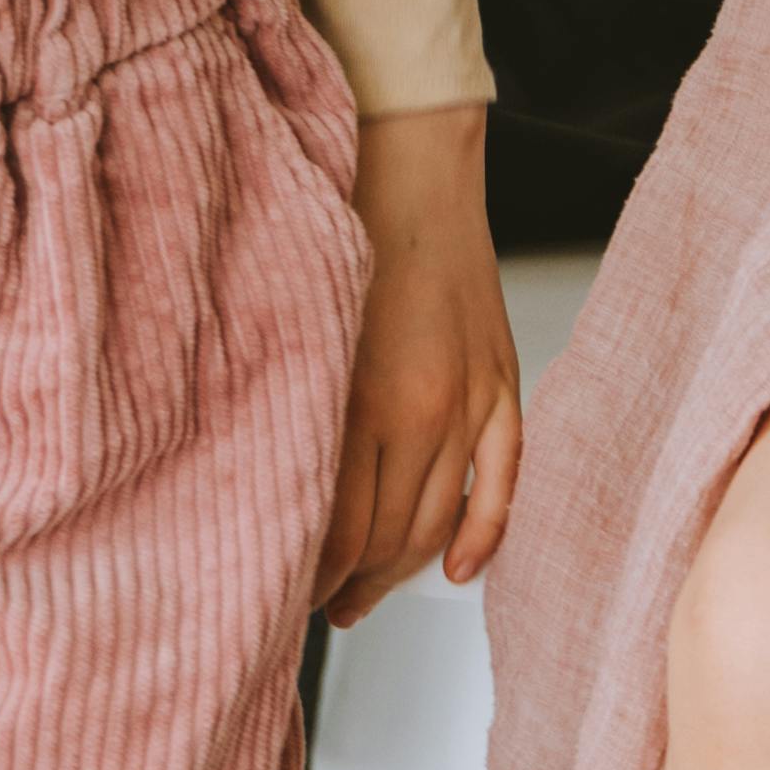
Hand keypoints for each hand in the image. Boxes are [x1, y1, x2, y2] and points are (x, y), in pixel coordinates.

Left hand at [316, 102, 524, 622]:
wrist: (408, 161)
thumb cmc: (337, 234)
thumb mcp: (295, 333)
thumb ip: (293, 416)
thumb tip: (265, 499)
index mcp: (362, 402)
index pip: (338, 534)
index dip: (308, 578)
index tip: (276, 594)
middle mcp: (424, 410)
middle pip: (390, 540)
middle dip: (348, 586)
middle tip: (312, 607)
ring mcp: (471, 398)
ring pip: (441, 521)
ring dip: (401, 572)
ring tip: (360, 597)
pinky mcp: (502, 378)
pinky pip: (504, 478)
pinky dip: (484, 532)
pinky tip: (455, 571)